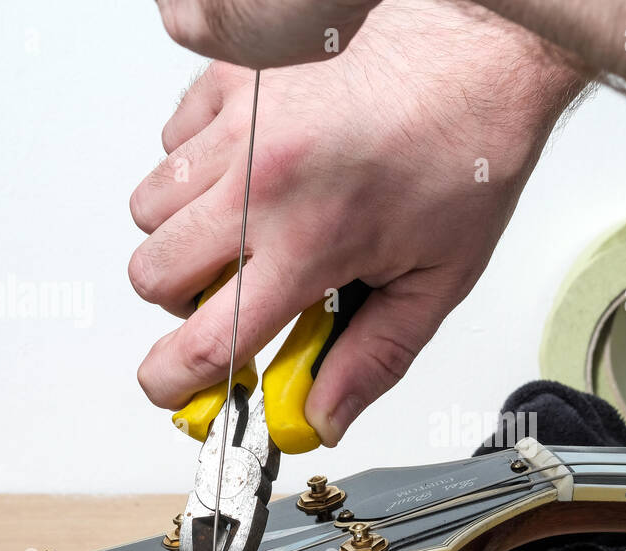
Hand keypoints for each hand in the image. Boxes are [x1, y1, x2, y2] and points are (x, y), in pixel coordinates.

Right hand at [131, 0, 585, 444]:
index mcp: (310, 243)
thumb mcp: (438, 282)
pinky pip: (171, 141)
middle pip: (151, 277)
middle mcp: (260, 182)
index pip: (205, 341)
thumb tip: (325, 417)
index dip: (177, 384)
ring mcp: (239, 125)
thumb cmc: (465, 158)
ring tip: (249, 234)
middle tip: (236, 301)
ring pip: (149, 207)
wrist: (476, 57)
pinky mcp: (233, 80)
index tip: (179, 392)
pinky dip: (195, 170)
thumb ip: (375, 360)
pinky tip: (254, 175)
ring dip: (184, 237)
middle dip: (182, 307)